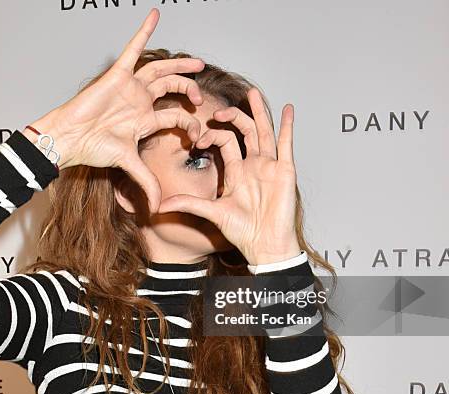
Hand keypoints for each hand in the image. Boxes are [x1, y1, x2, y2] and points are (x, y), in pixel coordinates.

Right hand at [25, 8, 204, 213]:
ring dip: (180, 66)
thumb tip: (159, 207)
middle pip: (171, 89)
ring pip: (160, 71)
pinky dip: (144, 32)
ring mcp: (130, 87)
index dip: (191, 124)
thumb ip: (146, 182)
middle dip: (189, 89)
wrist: (69, 139)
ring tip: (198, 65)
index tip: (199, 134)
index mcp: (144, 121)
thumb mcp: (128, 164)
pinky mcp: (118, 75)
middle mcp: (139, 102)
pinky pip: (133, 49)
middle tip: (201, 95)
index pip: (175, 118)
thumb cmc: (92, 149)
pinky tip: (156, 16)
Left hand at [157, 87, 300, 264]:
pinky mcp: (285, 171)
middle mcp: (253, 166)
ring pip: (264, 132)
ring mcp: (270, 167)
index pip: (225, 143)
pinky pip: (286, 144)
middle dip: (233, 117)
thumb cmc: (243, 232)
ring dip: (258, 112)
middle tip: (219, 110)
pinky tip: (288, 110)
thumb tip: (160, 206)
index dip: (212, 135)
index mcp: (237, 173)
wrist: (264, 245)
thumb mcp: (212, 213)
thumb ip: (189, 204)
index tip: (198, 137)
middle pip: (245, 132)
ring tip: (252, 93)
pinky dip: (287, 126)